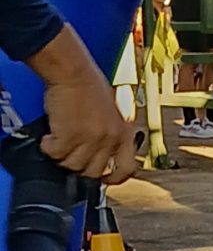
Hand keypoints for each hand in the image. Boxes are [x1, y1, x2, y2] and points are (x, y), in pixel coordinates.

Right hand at [32, 30, 136, 180]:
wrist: (73, 70)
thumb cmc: (89, 84)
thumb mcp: (112, 112)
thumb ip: (109, 133)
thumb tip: (101, 153)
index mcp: (123, 132)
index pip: (126, 169)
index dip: (114, 179)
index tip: (104, 180)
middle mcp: (110, 138)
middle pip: (93, 172)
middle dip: (79, 166)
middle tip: (70, 153)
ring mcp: (91, 139)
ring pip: (73, 166)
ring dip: (62, 156)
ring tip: (58, 141)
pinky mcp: (70, 136)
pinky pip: (56, 154)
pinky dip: (49, 148)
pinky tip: (49, 137)